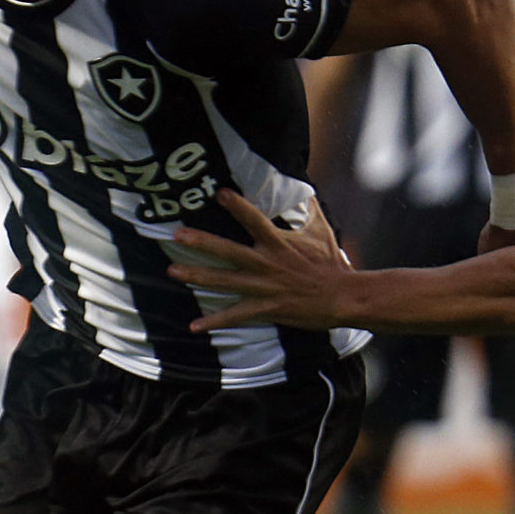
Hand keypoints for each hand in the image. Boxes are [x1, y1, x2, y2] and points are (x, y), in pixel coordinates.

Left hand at [167, 191, 354, 330]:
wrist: (342, 298)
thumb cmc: (330, 264)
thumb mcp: (320, 231)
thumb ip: (308, 208)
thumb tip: (303, 186)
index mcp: (278, 243)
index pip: (255, 219)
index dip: (237, 206)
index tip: (219, 193)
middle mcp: (266, 263)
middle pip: (228, 251)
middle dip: (201, 243)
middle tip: (177, 235)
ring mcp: (264, 287)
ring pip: (224, 281)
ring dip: (197, 276)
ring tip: (173, 272)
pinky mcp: (266, 308)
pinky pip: (235, 316)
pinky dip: (214, 322)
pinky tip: (194, 326)